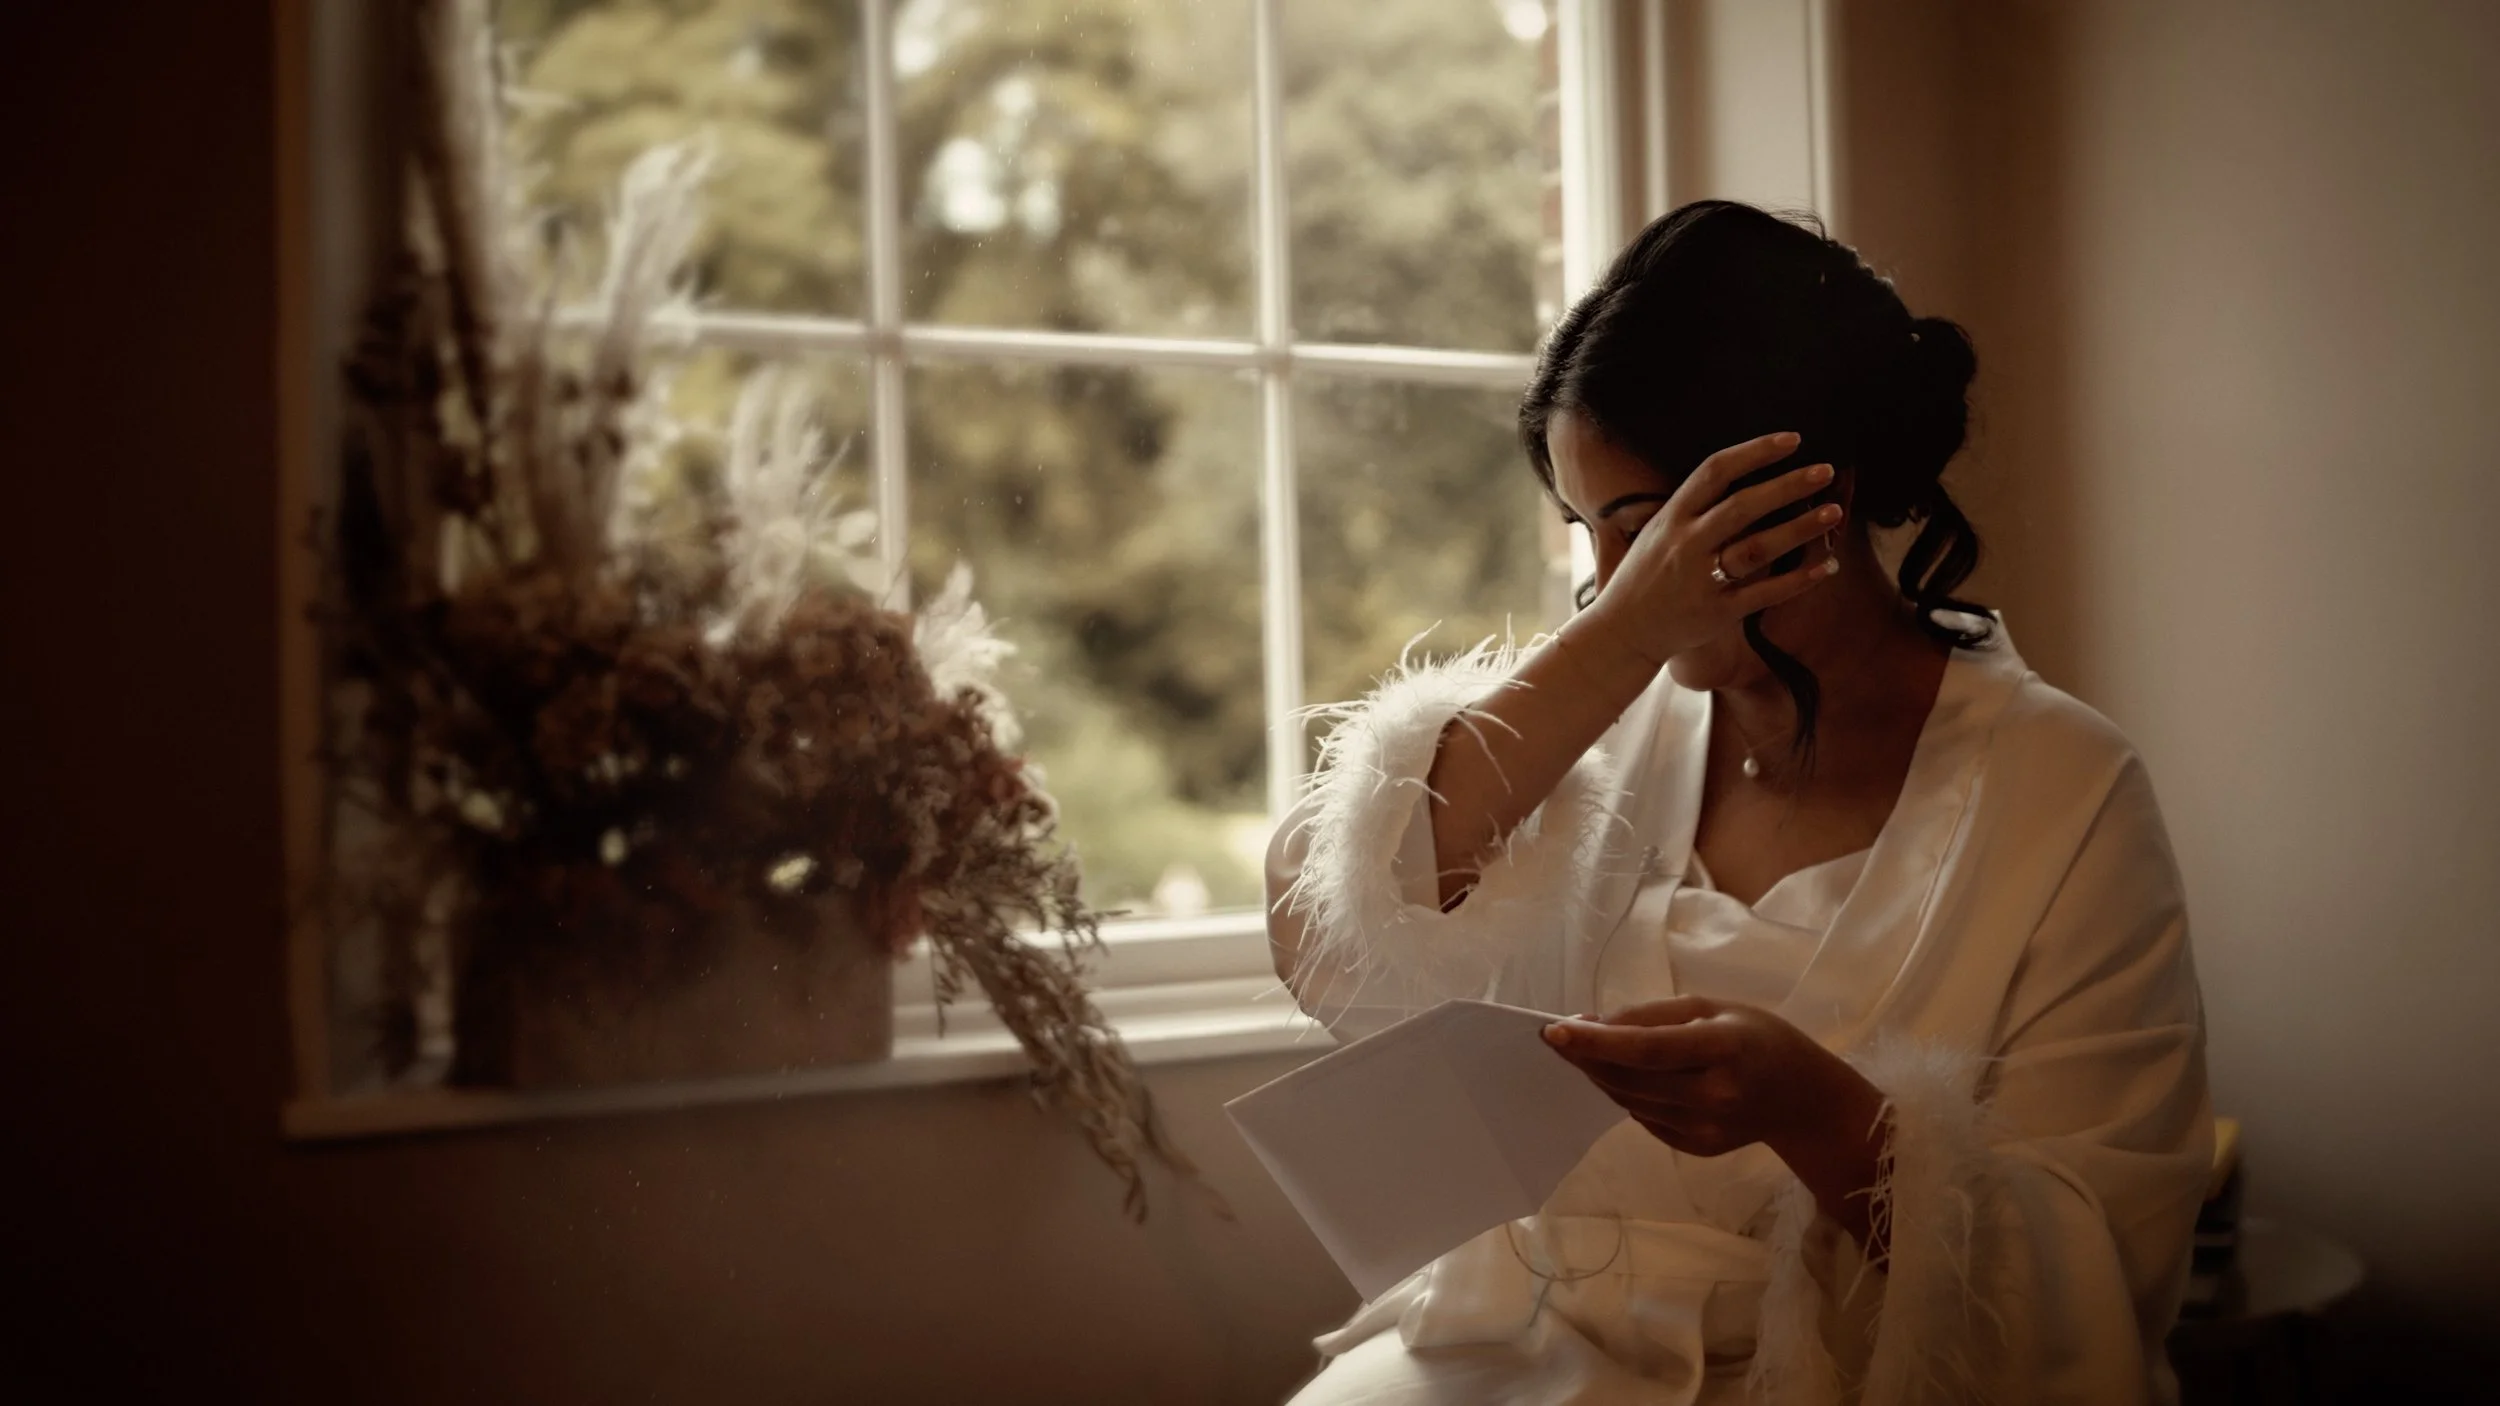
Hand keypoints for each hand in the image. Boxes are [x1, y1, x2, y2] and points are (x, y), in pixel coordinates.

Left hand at [1543, 996, 1888, 1244]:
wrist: (1802, 1099)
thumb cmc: (1757, 1038)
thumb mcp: (1713, 1008)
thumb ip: (1652, 1015)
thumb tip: (1590, 1024)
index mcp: (1722, 1048)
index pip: (1647, 1048)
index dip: (1597, 1042)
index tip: (1553, 1031)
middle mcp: (1713, 1094)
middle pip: (1629, 1078)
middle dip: (1586, 1056)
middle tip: (1559, 1035)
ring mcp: (1705, 1128)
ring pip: (1629, 1100)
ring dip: (1601, 1074)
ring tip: (1591, 1050)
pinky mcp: (1695, 1148)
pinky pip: (1643, 1117)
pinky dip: (1627, 1094)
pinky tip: (1631, 1077)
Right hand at [1573, 432, 1844, 670]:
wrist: (1622, 632)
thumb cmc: (1646, 575)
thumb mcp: (1658, 531)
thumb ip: (1694, 507)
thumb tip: (1744, 477)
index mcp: (1672, 516)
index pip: (1715, 471)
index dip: (1756, 452)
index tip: (1792, 440)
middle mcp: (1686, 544)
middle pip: (1743, 506)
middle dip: (1788, 485)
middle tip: (1826, 470)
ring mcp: (1702, 579)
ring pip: (1757, 547)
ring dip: (1800, 528)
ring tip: (1834, 511)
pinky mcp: (1717, 612)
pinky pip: (1765, 593)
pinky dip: (1799, 579)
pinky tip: (1827, 565)